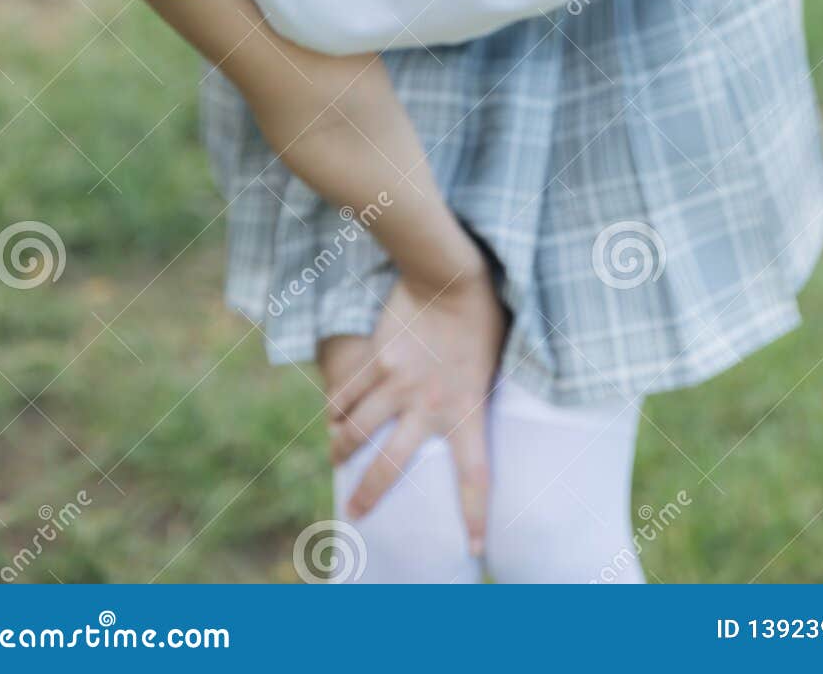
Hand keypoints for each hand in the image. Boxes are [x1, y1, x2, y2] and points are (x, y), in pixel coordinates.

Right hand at [319, 264, 508, 553]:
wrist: (448, 274)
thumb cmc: (480, 315)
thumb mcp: (490, 363)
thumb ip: (474, 393)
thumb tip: (469, 411)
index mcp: (466, 409)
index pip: (475, 475)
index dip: (475, 515)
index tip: (475, 549)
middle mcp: (429, 405)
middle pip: (391, 466)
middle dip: (370, 495)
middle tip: (355, 515)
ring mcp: (398, 384)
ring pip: (358, 429)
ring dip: (343, 448)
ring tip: (336, 457)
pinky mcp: (377, 360)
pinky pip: (350, 392)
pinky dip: (337, 407)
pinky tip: (332, 418)